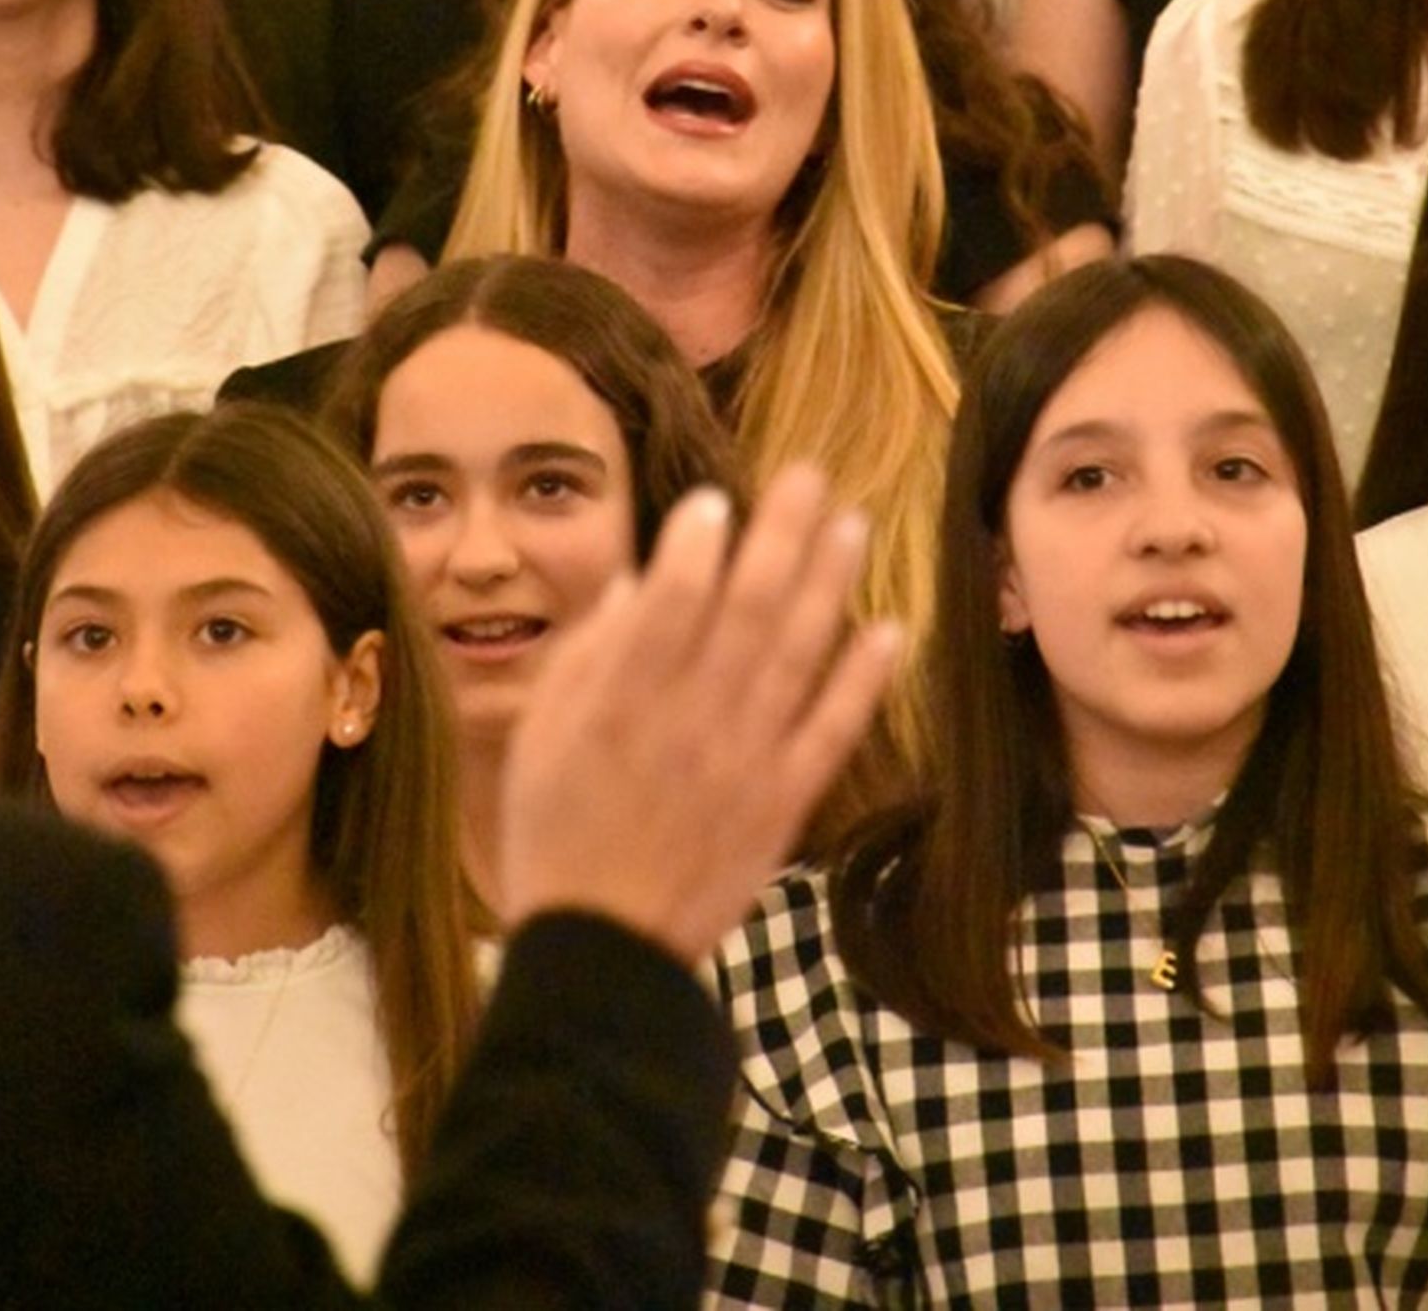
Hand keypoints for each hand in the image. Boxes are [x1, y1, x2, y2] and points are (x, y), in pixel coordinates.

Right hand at [499, 465, 899, 962]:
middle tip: (812, 476)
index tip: (719, 500)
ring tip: (855, 525)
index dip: (698, 543)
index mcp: (621, 701)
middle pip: (747, 610)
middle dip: (782, 536)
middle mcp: (689, 720)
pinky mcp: (781, 803)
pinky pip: (829, 733)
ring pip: (795, 656)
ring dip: (829, 586)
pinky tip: (887, 630)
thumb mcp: (540, 736)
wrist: (603, 951)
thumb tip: (633, 582)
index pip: (671, 601)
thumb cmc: (555, 834)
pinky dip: (861, 681)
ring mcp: (743, 761)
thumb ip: (589, 654)